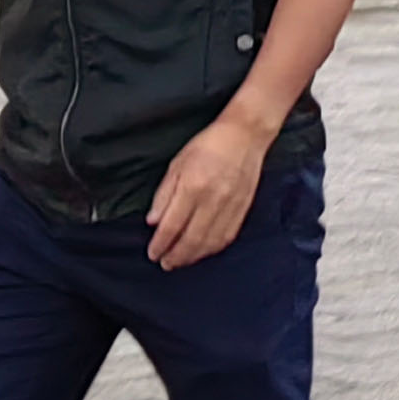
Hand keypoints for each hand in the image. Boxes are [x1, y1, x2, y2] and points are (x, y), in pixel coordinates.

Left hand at [144, 114, 270, 268]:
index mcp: (192, 186)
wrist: (245, 136)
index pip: (172, 225)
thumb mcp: (176, 164)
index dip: (160, 244)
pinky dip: (213, 248)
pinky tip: (203, 251)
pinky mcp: (243, 208)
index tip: (153, 253)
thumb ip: (164, 194)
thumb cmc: (208, 145)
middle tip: (165, 263)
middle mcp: (213, 200)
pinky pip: (227, 236)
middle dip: (176, 256)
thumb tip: (154, 221)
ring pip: (210, 242)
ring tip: (181, 261)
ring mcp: (231, 206)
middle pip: (191, 239)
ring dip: (194, 256)